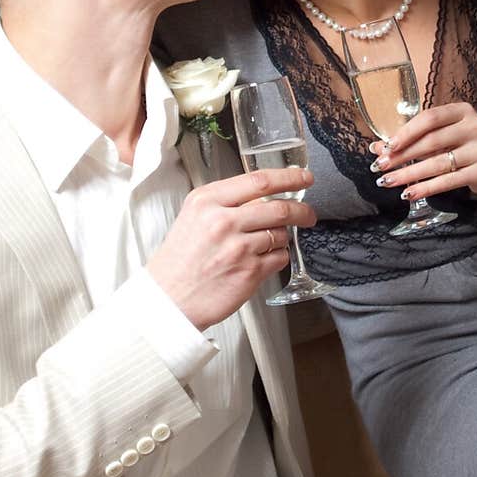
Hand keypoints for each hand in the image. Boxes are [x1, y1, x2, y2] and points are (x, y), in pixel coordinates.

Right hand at [147, 167, 315, 328]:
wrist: (168, 299)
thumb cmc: (180, 260)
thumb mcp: (193, 216)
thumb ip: (225, 202)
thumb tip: (264, 195)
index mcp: (206, 201)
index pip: (258, 180)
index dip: (289, 177)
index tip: (303, 177)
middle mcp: (222, 220)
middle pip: (278, 207)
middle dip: (301, 210)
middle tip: (308, 213)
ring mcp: (238, 247)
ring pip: (281, 234)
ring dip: (283, 237)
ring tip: (270, 243)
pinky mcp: (249, 272)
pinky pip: (280, 258)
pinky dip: (278, 257)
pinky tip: (263, 260)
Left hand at [370, 102, 476, 202]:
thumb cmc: (464, 146)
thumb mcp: (444, 136)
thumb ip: (415, 138)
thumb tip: (377, 148)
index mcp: (463, 110)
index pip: (430, 118)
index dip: (406, 132)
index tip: (386, 146)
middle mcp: (475, 126)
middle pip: (431, 141)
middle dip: (402, 155)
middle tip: (380, 167)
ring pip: (437, 163)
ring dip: (409, 174)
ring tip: (388, 182)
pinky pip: (448, 181)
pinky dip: (426, 188)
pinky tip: (409, 193)